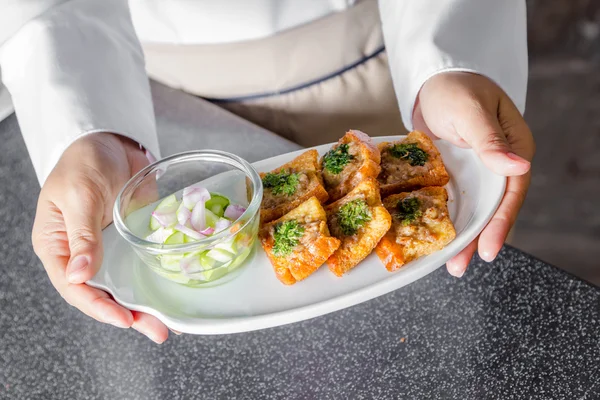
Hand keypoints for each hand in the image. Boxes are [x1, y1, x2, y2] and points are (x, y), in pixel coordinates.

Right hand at [32, 132, 169, 342]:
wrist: (109, 142)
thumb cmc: (83, 162)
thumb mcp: (79, 195)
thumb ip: (82, 234)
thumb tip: (79, 275)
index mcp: (57, 246)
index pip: (73, 286)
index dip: (98, 307)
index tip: (123, 318)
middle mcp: (81, 254)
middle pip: (101, 294)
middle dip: (128, 315)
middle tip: (156, 330)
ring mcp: (107, 250)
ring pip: (122, 287)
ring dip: (144, 306)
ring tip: (167, 324)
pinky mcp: (129, 243)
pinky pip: (140, 269)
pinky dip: (154, 284)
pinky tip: (171, 298)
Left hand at [413, 72, 534, 276]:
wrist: (432, 82)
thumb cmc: (456, 88)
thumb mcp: (471, 110)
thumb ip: (490, 140)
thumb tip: (519, 167)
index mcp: (513, 148)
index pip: (511, 190)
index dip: (501, 221)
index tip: (488, 247)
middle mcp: (498, 164)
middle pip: (493, 207)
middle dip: (479, 238)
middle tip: (461, 266)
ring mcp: (477, 171)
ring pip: (474, 209)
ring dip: (463, 236)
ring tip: (450, 264)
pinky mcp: (457, 174)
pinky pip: (454, 201)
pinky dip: (447, 220)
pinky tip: (437, 239)